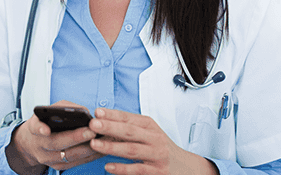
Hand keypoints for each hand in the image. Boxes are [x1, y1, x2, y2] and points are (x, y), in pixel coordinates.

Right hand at [5, 101, 102, 173]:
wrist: (32, 143)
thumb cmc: (46, 122)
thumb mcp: (50, 111)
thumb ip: (64, 108)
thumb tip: (85, 112)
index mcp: (34, 128)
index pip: (35, 128)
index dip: (40, 129)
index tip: (46, 129)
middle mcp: (40, 145)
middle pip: (56, 143)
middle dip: (75, 137)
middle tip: (91, 131)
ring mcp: (48, 158)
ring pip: (69, 156)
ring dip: (88, 148)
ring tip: (102, 140)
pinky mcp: (58, 167)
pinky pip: (76, 162)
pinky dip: (90, 155)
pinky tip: (102, 148)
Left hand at [88, 108, 217, 174]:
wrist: (186, 167)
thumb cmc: (161, 148)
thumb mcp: (149, 133)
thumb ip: (130, 128)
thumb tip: (103, 121)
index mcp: (150, 126)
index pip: (129, 118)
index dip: (113, 115)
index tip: (97, 112)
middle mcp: (154, 139)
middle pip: (130, 131)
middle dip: (110, 127)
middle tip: (93, 124)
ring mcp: (156, 156)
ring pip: (132, 150)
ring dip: (112, 146)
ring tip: (95, 144)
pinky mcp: (157, 172)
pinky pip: (137, 170)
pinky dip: (122, 168)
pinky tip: (108, 166)